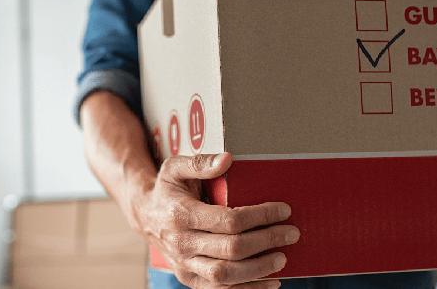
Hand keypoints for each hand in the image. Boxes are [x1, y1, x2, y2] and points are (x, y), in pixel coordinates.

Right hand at [134, 153, 299, 288]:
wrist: (145, 215)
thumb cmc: (166, 189)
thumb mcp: (176, 167)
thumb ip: (201, 163)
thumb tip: (227, 160)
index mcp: (181, 214)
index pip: (229, 220)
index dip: (260, 217)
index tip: (283, 210)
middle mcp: (181, 243)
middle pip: (231, 249)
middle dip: (266, 241)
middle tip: (291, 233)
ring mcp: (184, 265)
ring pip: (225, 275)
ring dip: (259, 269)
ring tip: (282, 258)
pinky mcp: (189, 279)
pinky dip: (248, 288)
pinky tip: (270, 281)